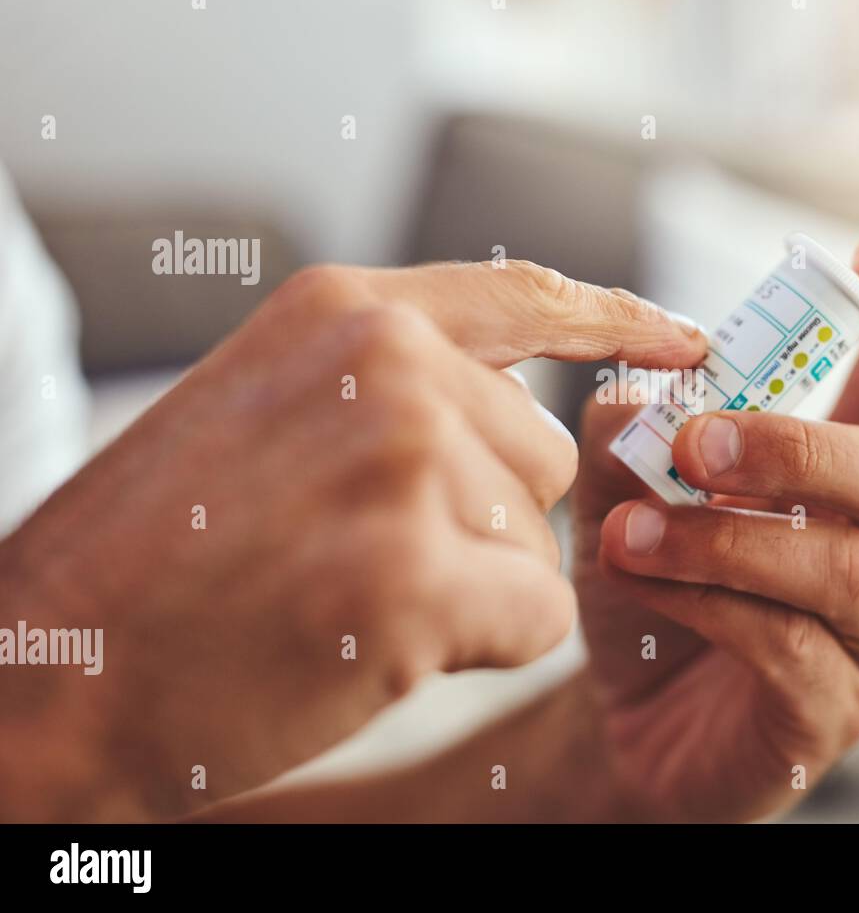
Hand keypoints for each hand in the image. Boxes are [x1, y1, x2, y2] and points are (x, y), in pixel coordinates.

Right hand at [0, 259, 705, 820]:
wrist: (56, 667)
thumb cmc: (169, 552)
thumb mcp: (273, 409)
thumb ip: (397, 386)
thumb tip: (524, 408)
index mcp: (347, 312)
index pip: (527, 297)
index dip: (619, 320)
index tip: (689, 341)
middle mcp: (388, 362)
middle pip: (544, 454)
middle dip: (486, 521)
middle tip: (360, 554)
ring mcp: (406, 461)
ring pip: (542, 541)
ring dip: (472, 586)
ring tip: (347, 592)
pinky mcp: (421, 574)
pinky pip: (537, 615)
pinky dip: (474, 647)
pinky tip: (369, 641)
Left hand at [573, 237, 858, 820]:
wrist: (623, 720)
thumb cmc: (650, 591)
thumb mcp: (627, 492)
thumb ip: (636, 427)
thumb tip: (646, 382)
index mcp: (852, 483)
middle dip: (804, 446)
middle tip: (702, 441)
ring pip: (846, 569)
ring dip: (731, 536)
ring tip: (633, 528)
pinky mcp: (833, 712)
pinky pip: (792, 647)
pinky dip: (711, 603)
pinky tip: (646, 582)